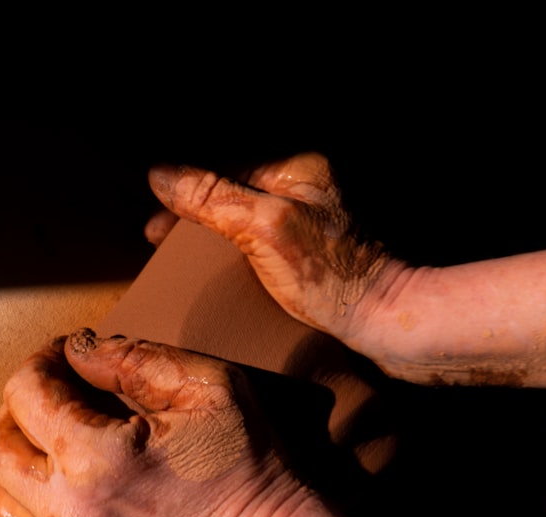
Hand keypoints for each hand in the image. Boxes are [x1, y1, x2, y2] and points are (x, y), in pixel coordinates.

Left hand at [0, 328, 306, 516]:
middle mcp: (70, 513)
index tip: (66, 355)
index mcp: (95, 458)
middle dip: (18, 408)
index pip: (25, 393)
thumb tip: (77, 349)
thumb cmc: (248, 465)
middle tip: (55, 394)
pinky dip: (33, 505)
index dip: (41, 361)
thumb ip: (134, 357)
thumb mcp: (208, 387)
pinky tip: (69, 487)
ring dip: (16, 460)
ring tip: (53, 442)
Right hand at [147, 152, 406, 350]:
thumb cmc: (336, 277)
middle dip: (197, 215)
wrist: (390, 320)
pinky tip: (229, 273)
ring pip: (249, 216)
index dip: (184, 196)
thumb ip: (213, 197)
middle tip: (165, 244)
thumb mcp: (265, 229)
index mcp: (299, 168)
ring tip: (188, 261)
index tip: (156, 230)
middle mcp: (311, 187)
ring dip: (217, 235)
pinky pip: (268, 240)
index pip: (223, 170)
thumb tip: (161, 174)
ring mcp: (318, 219)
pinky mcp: (322, 251)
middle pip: (236, 192)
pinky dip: (241, 252)